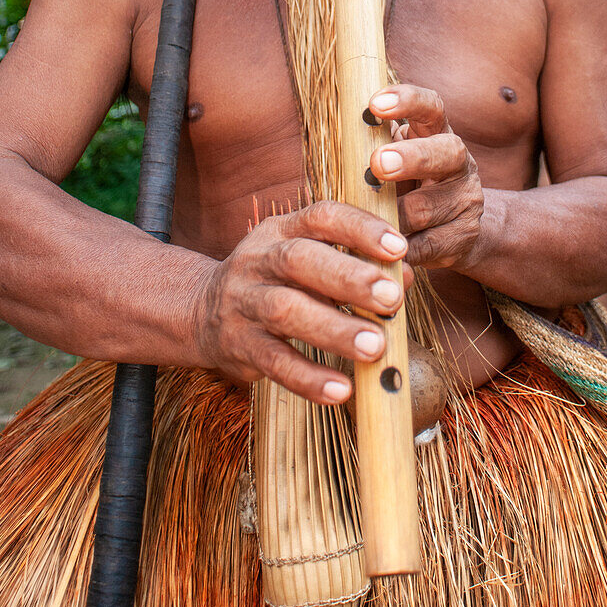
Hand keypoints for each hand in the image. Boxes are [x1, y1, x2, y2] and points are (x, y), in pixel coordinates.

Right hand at [193, 201, 408, 403]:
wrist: (201, 311)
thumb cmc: (276, 281)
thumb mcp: (308, 260)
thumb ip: (355, 265)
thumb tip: (405, 279)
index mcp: (281, 230)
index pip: (320, 217)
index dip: (359, 229)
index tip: (398, 247)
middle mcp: (258, 260)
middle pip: (299, 261)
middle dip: (348, 278)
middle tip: (391, 298)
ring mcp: (243, 302)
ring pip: (285, 311)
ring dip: (334, 329)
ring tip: (375, 347)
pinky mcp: (237, 345)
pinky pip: (273, 362)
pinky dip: (308, 377)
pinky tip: (341, 389)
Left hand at [367, 84, 483, 270]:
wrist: (453, 226)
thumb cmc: (406, 182)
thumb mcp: (394, 156)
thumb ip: (372, 143)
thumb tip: (333, 130)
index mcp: (436, 132)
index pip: (430, 106)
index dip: (407, 101)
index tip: (374, 104)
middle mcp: (458, 161)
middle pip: (445, 152)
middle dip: (411, 158)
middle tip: (377, 163)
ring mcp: (466, 199)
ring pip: (429, 207)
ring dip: (394, 215)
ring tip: (365, 220)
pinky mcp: (464, 236)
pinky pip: (428, 246)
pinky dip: (400, 250)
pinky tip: (380, 252)